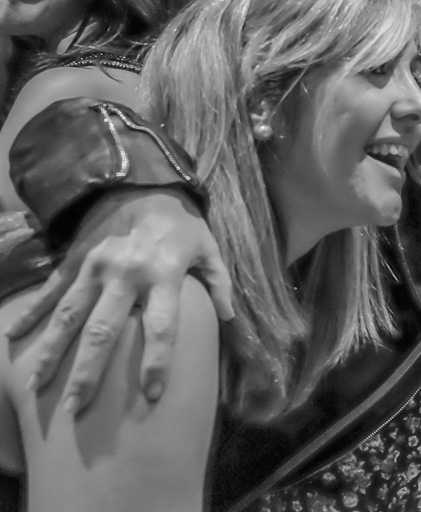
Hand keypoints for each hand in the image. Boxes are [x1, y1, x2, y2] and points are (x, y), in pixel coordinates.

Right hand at [5, 188, 231, 414]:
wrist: (142, 181)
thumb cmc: (181, 223)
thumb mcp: (209, 248)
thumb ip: (219, 282)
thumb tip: (229, 318)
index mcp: (164, 275)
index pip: (161, 327)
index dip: (157, 362)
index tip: (151, 396)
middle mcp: (126, 274)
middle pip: (103, 331)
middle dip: (88, 373)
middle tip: (75, 409)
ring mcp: (95, 267)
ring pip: (69, 317)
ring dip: (51, 353)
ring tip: (36, 387)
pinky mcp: (74, 259)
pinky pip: (50, 292)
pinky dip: (30, 315)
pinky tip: (12, 340)